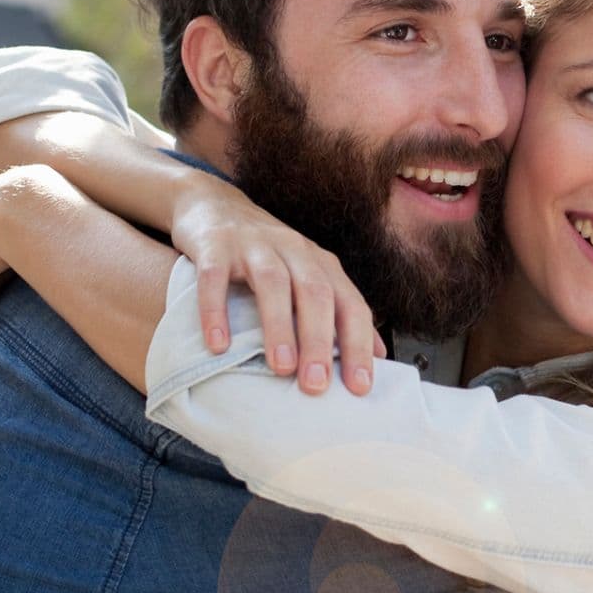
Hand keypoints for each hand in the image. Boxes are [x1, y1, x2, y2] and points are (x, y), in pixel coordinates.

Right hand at [169, 174, 384, 395]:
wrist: (214, 205)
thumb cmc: (267, 253)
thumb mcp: (309, 276)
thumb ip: (340, 313)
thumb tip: (378, 356)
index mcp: (321, 264)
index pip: (351, 305)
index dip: (359, 344)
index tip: (360, 387)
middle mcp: (294, 251)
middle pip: (316, 294)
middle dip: (320, 342)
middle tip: (317, 385)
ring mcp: (254, 245)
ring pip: (273, 283)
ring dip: (279, 327)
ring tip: (280, 368)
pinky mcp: (215, 245)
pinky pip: (215, 278)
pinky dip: (216, 310)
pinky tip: (219, 344)